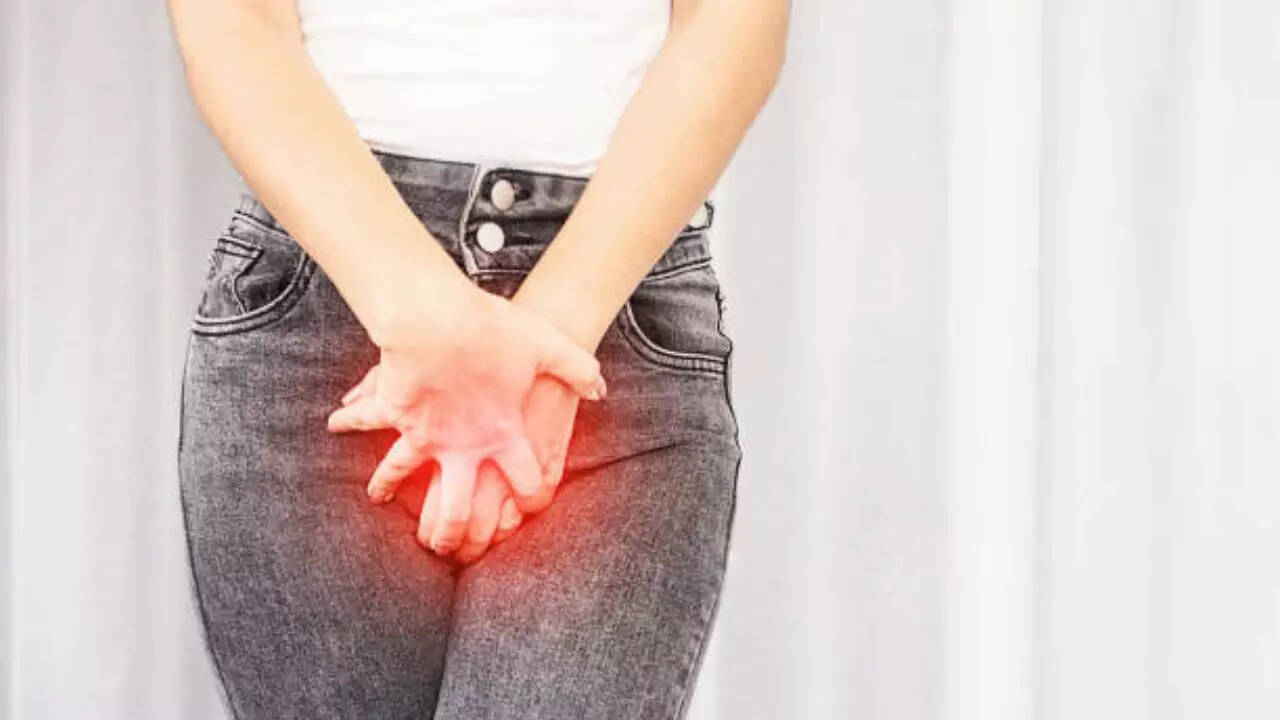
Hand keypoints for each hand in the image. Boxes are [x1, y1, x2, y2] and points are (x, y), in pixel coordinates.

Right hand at [325, 282, 604, 554]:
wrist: (439, 318)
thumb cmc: (494, 331)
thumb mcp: (548, 346)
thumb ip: (578, 369)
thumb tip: (600, 388)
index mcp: (503, 435)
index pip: (526, 484)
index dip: (532, 502)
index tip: (526, 512)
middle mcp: (462, 446)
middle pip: (457, 509)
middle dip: (450, 534)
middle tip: (446, 546)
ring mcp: (424, 433)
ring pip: (400, 475)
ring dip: (386, 487)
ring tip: (377, 498)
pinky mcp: (394, 411)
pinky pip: (366, 420)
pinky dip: (347, 419)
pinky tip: (333, 422)